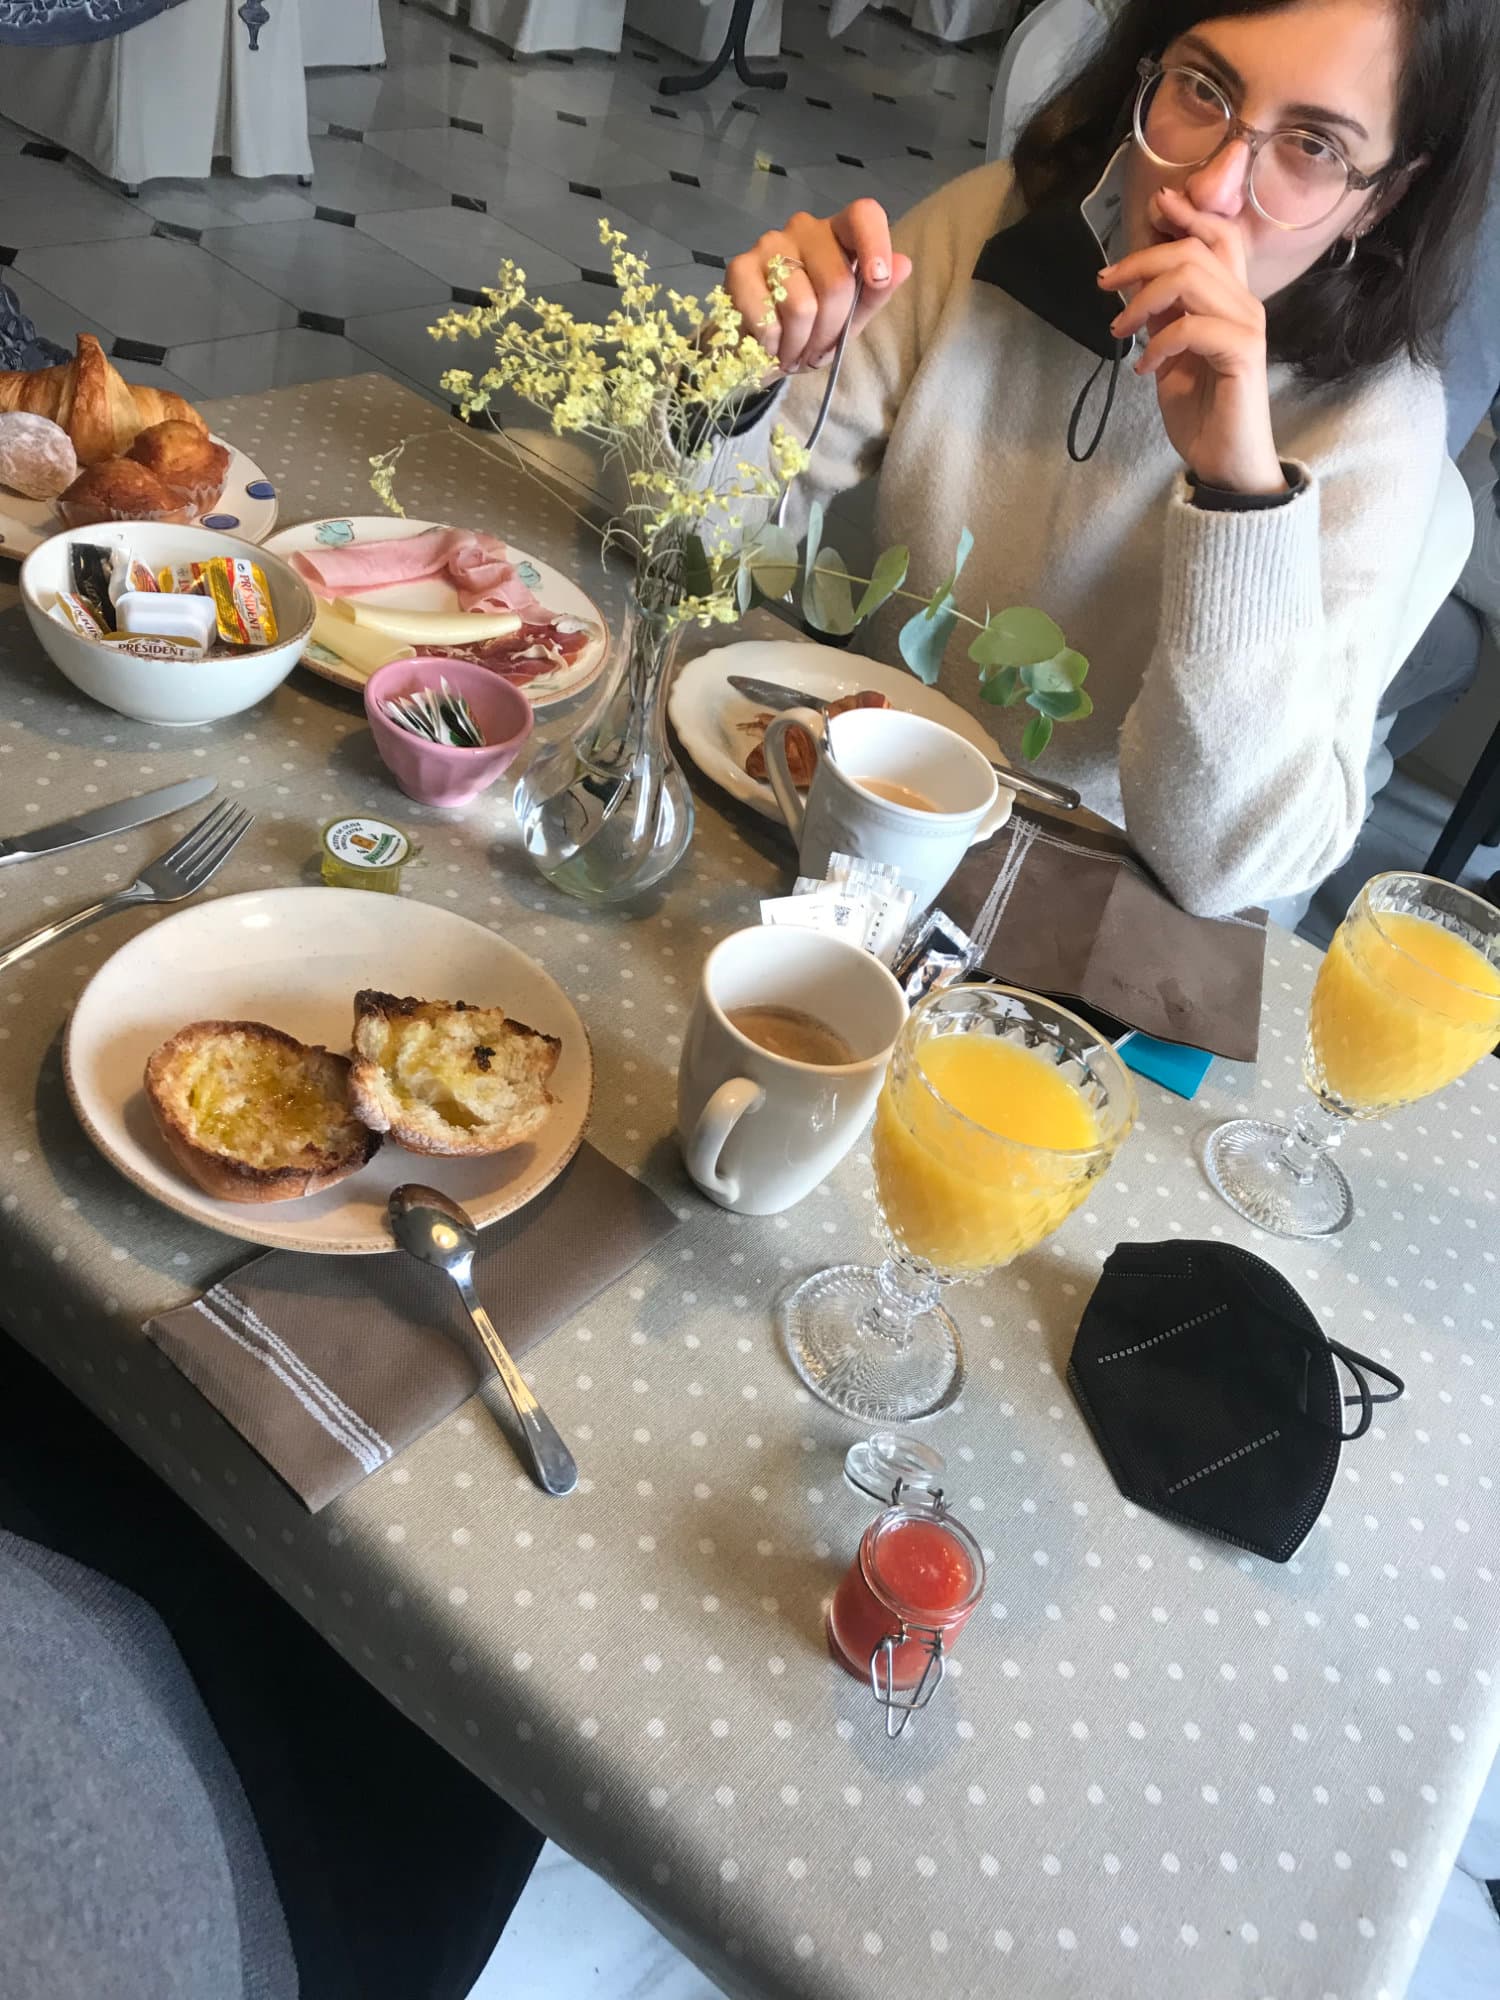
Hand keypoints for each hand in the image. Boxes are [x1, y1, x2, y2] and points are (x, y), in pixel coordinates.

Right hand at [725, 199, 912, 374]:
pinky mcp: (739, 268)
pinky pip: (768, 318)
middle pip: (837, 281)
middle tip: (817, 349)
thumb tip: (903, 264)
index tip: (877, 280)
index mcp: (839, 234)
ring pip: (802, 306)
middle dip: (831, 331)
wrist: (756, 348)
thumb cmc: (809, 328)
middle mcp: (804, 229)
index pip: (863, 215)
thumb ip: (874, 295)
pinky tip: (770, 344)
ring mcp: (769, 244)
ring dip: (800, 344)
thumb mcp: (850, 319)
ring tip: (793, 350)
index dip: (875, 244)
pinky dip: (773, 344)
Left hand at [1099, 187, 1284, 495]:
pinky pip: (1192, 326)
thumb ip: (1164, 319)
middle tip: (1105, 283)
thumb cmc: (1202, 411)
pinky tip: (1145, 369)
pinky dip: (1158, 343)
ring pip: (1190, 278)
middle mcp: (1244, 303)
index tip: (1154, 206)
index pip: (1219, 236)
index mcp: (1229, 299)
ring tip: (1120, 332)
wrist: (1225, 461)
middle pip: (1193, 249)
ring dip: (1143, 300)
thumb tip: (1139, 287)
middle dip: (1141, 258)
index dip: (1187, 214)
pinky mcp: (1242, 353)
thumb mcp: (1171, 356)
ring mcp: (1246, 325)